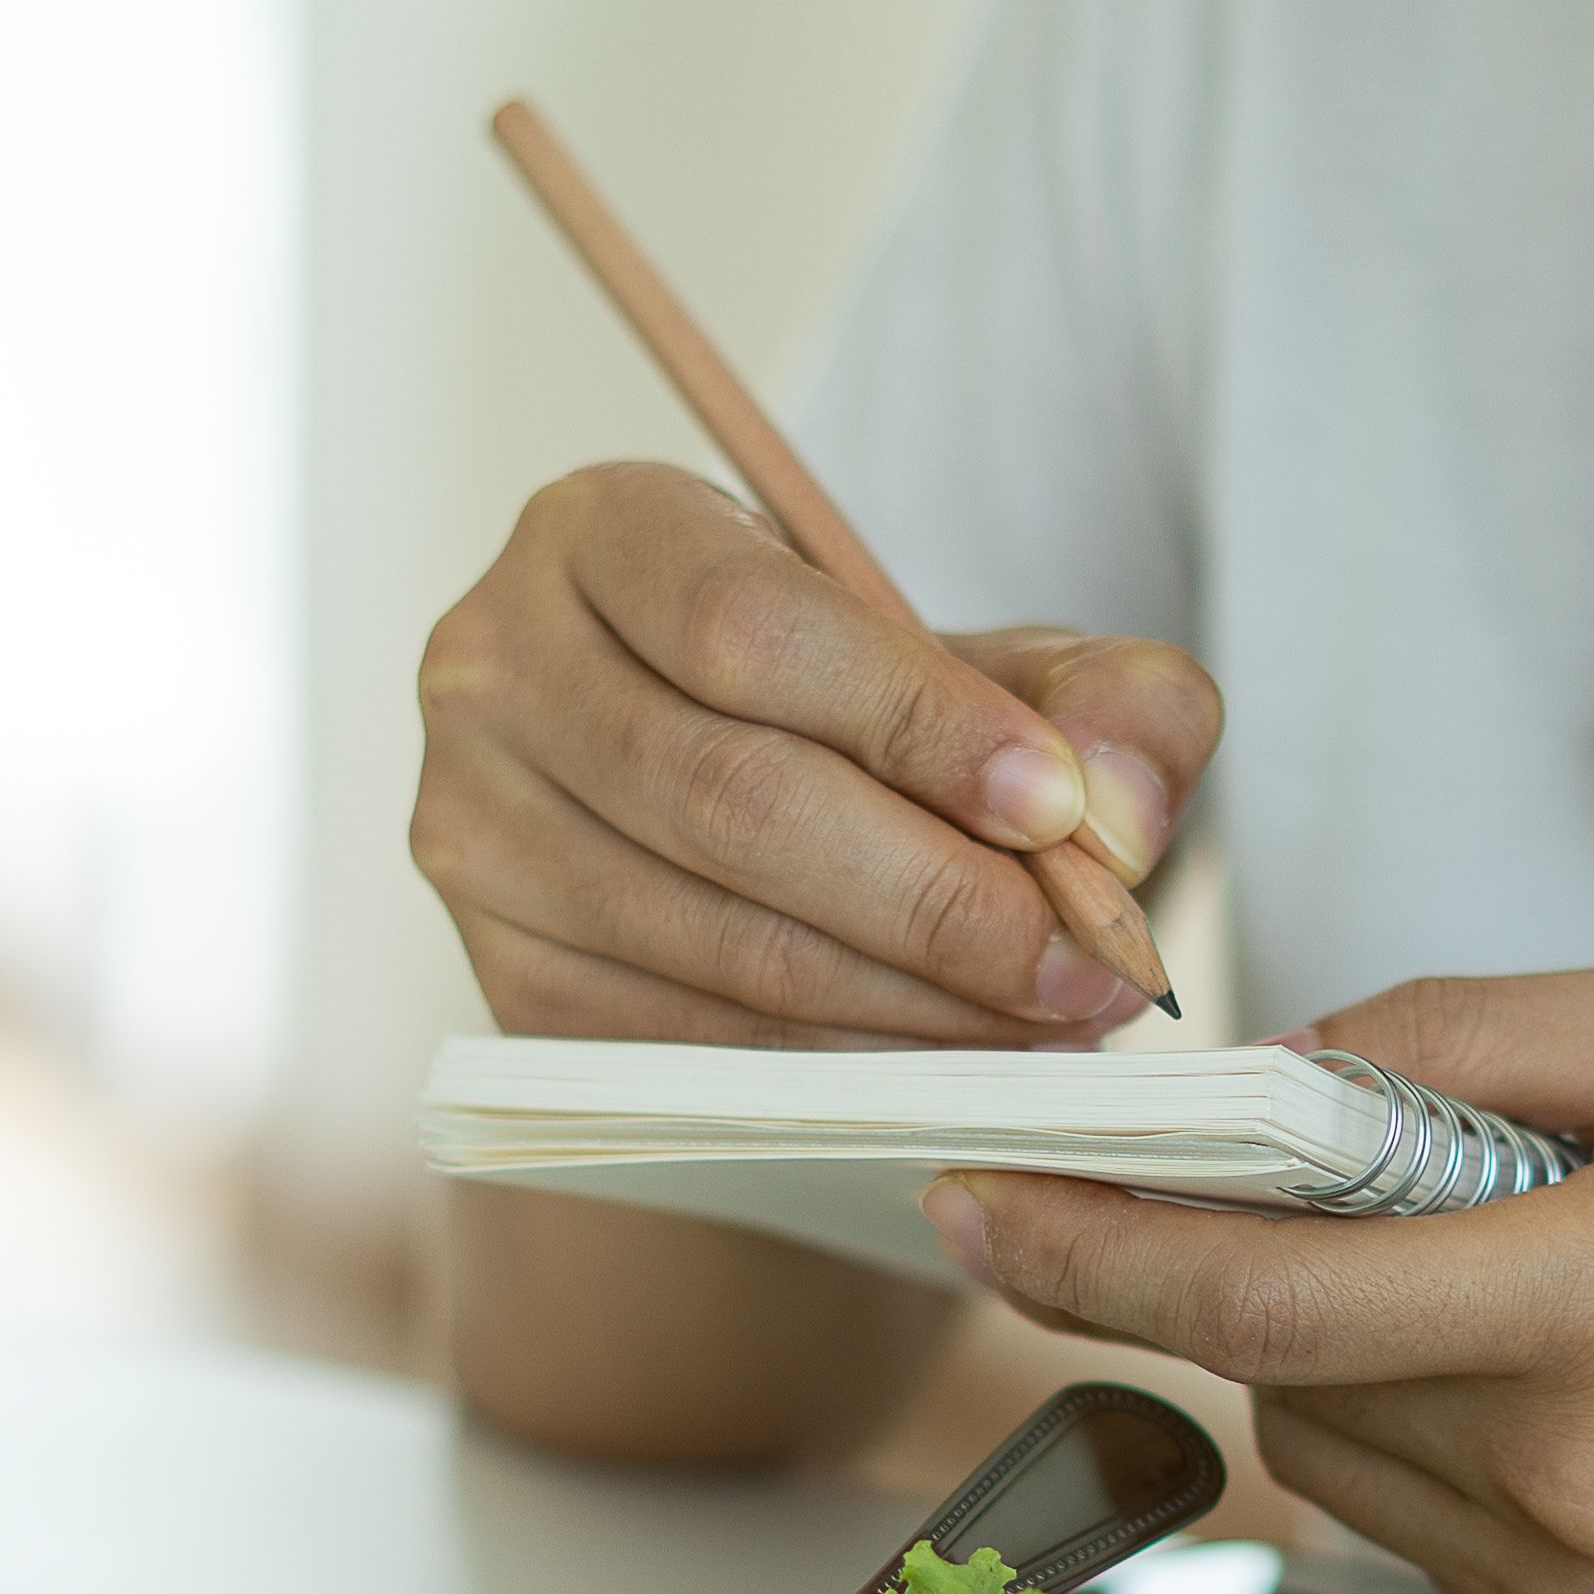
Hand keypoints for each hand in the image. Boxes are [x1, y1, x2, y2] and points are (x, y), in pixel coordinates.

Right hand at [412, 461, 1221, 1045]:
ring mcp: (475, 831)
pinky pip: (691, 1045)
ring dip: (913, 1003)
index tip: (1060, 808)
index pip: (750, 626)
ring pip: (719, 940)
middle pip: (731, 800)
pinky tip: (950, 1055)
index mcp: (601, 529)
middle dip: (940, 900)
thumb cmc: (873, 710)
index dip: (914, 723)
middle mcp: (495, 668)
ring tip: (1052, 1017)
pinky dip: (844, 1064)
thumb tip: (1119, 812)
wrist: (753, 801)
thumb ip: (1108, 700)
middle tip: (1089, 966)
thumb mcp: (1002, 664)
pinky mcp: (505, 974)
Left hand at [917, 964, 1593, 1593]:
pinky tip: (1569, 1392)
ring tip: (1519, 1290)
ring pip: (1321, 1450)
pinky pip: (1403, 1524)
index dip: (1093, 1249)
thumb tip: (1279, 1064)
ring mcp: (1582, 1591)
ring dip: (1340, 1354)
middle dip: (1256, 1262)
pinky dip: (1425, 1435)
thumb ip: (1478, 1029)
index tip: (970, 1199)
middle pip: (1279, 1367)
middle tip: (1349, 1179)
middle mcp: (1587, 1475)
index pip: (1273, 1292)